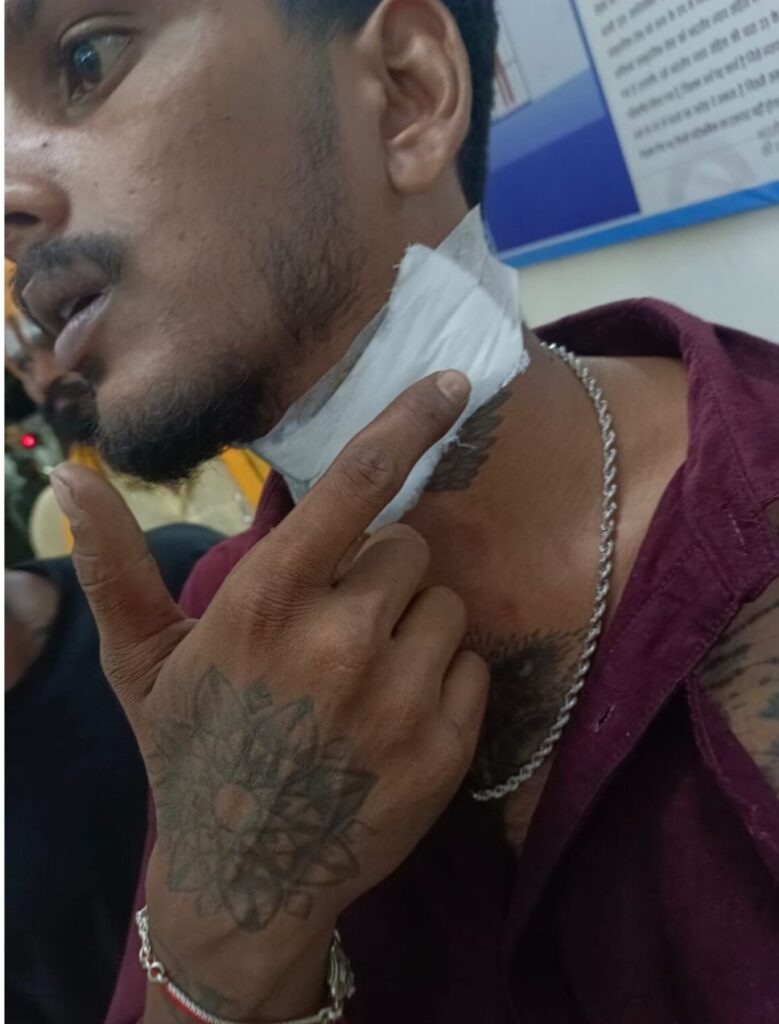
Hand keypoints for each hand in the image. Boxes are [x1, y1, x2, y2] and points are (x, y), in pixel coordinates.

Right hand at [52, 371, 488, 1019]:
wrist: (246, 879)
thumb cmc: (192, 753)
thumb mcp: (142, 663)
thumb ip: (115, 566)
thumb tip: (72, 475)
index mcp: (266, 604)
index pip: (354, 487)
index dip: (406, 422)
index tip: (450, 381)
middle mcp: (341, 641)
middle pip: (409, 547)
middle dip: (379, 576)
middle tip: (337, 627)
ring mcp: (401, 698)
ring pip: (445, 605)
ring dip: (412, 627)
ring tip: (362, 676)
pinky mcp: (447, 748)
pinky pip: (473, 665)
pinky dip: (443, 680)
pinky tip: (393, 718)